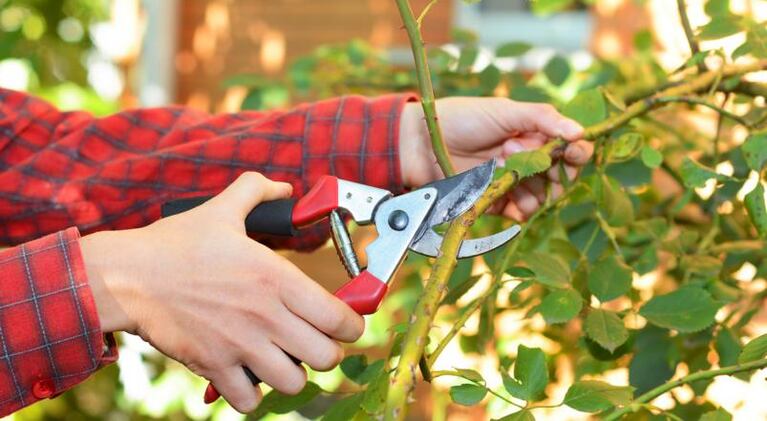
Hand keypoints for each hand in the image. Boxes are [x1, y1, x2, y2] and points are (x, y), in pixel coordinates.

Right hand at [80, 172, 363, 412]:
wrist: (127, 276)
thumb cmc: (176, 244)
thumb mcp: (222, 209)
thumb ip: (257, 191)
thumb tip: (283, 187)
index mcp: (277, 278)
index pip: (340, 319)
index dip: (352, 326)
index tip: (345, 324)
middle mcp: (267, 316)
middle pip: (326, 357)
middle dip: (326, 352)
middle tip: (314, 342)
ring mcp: (241, 345)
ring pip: (293, 383)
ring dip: (292, 374)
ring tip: (282, 360)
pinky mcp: (214, 367)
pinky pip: (250, 401)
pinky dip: (253, 395)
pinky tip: (248, 375)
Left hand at [399, 97, 593, 219]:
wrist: (422, 143)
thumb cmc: (462, 119)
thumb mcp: (505, 111)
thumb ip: (543, 118)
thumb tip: (580, 132)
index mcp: (534, 135)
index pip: (569, 149)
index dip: (576, 152)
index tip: (574, 152)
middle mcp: (527, 160)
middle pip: (561, 177)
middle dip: (552, 170)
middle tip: (523, 154)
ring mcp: (513, 183)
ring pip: (543, 197)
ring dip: (532, 186)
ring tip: (503, 165)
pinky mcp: (497, 202)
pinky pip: (521, 213)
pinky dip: (521, 208)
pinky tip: (508, 194)